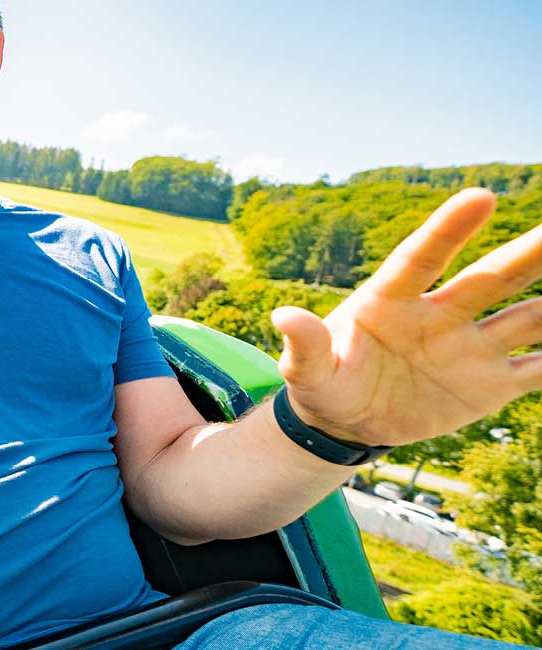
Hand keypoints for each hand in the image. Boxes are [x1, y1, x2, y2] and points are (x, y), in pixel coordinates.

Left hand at [274, 189, 541, 445]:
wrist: (348, 421)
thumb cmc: (324, 384)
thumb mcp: (306, 372)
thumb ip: (303, 346)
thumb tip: (283, 315)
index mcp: (391, 301)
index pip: (424, 258)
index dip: (451, 230)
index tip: (481, 196)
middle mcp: (441, 315)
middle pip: (494, 278)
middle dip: (532, 252)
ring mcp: (471, 347)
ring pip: (531, 317)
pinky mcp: (491, 383)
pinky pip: (540, 369)